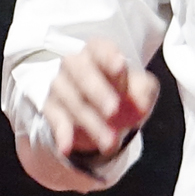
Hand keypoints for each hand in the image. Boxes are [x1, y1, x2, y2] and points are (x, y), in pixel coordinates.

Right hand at [41, 38, 158, 157]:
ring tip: (110, 142)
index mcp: (99, 51)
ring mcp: (60, 84)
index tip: (120, 68)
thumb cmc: (122, 91)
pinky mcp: (51, 107)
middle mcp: (75, 63)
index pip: (101, 48)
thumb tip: (140, 104)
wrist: (100, 112)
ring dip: (91, 123)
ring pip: (73, 101)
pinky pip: (55, 120)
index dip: (110, 57)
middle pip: (82, 72)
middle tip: (114, 111)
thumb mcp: (140, 88)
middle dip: (98, 92)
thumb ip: (144, 91)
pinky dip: (61, 134)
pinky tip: (67, 147)